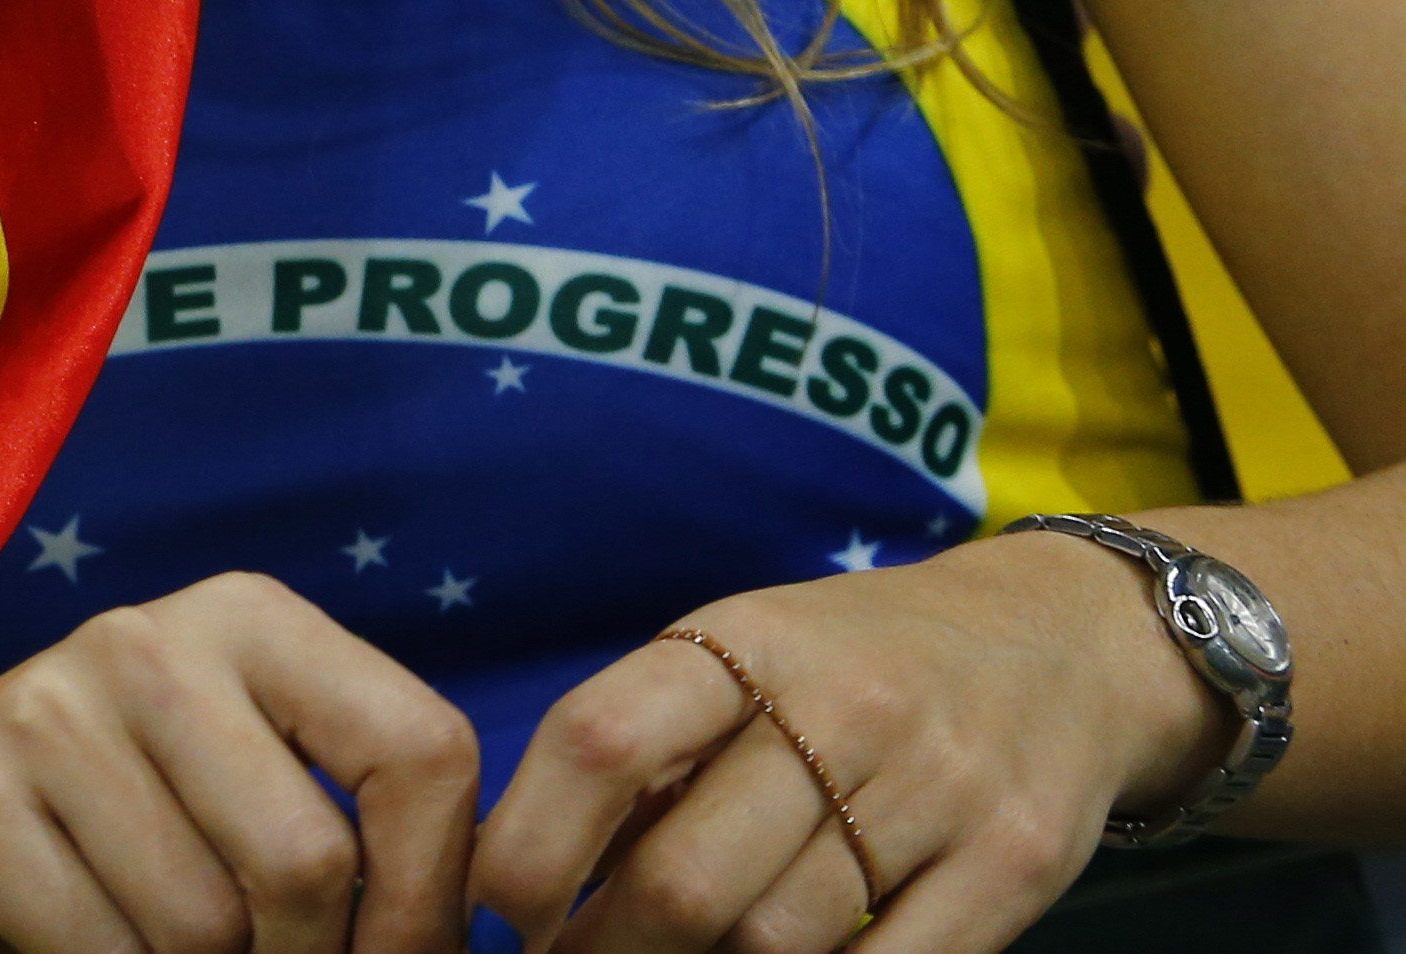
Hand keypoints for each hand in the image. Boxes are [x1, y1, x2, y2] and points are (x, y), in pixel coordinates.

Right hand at [0, 573, 480, 953]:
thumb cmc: (137, 811)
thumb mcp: (253, 772)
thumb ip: (358, 822)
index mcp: (249, 617)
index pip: (421, 750)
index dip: (437, 894)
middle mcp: (144, 639)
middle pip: (308, 862)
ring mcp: (45, 713)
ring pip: (206, 930)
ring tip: (178, 948)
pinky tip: (101, 948)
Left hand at [473, 535, 1234, 951]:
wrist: (1065, 646)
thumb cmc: (857, 664)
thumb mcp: (746, 658)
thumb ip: (655, 748)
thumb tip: (531, 869)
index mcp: (747, 642)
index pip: (601, 740)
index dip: (530, 841)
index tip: (500, 902)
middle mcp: (841, 708)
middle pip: (685, 875)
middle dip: (606, 947)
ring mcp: (936, 791)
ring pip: (777, 942)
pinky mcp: (1015, 867)